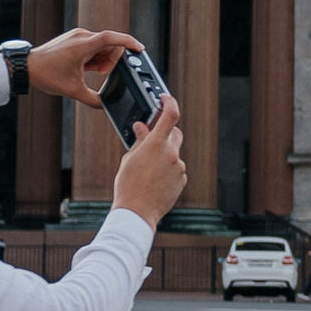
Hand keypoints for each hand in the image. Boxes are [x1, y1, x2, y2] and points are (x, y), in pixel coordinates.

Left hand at [28, 28, 141, 103]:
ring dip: (101, 59)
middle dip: (110, 61)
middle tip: (99, 73)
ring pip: (102, 45)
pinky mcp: (74, 38)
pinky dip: (94, 56)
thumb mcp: (73, 91)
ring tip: (89, 71)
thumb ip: (93, 99)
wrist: (26, 67)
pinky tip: (85, 66)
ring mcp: (77, 36)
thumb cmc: (46, 75)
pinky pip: (93, 45)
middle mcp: (82, 36)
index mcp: (83, 45)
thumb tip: (106, 105)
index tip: (140, 49)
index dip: (128, 42)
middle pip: (110, 45)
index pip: (112, 38)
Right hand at [111, 97, 186, 228]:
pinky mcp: (182, 179)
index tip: (165, 98)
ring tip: (148, 170)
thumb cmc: (128, 185)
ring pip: (174, 153)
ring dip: (164, 155)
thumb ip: (139, 140)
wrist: (137, 211)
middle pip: (175, 133)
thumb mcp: (129, 159)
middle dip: (165, 133)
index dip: (170, 102)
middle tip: (152, 139)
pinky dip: (168, 170)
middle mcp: (172, 153)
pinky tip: (155, 180)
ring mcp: (179, 167)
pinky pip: (176, 168)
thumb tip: (142, 127)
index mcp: (156, 144)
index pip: (171, 115)